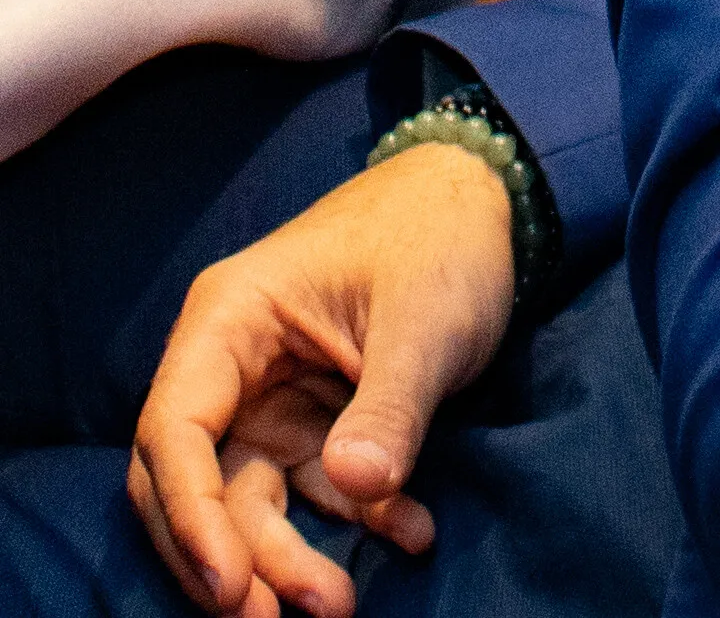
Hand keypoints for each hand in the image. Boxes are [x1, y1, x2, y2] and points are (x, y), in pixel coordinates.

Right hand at [129, 144, 515, 617]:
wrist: (490, 196)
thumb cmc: (443, 233)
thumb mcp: (426, 317)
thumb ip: (391, 402)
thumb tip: (356, 483)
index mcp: (231, 318)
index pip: (175, 433)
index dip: (188, 517)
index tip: (230, 586)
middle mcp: (235, 363)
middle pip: (201, 482)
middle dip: (234, 558)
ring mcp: (273, 395)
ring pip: (254, 499)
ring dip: (292, 557)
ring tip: (343, 604)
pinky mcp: (317, 418)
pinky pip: (316, 487)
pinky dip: (355, 517)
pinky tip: (413, 533)